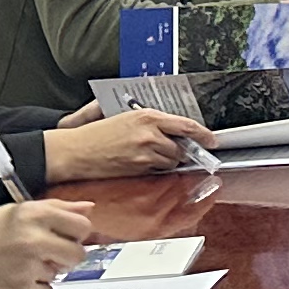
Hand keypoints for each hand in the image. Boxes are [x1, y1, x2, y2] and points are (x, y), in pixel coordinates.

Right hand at [0, 200, 89, 288]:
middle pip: (77, 253)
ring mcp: (27, 265)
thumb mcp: (9, 213)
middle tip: (44, 256)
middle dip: (65, 256)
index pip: (81, 224)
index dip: (75, 233)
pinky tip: (13, 281)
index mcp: (31, 212)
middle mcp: (33, 237)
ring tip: (15, 265)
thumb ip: (52, 210)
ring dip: (45, 273)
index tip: (66, 237)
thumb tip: (87, 209)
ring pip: (60, 275)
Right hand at [41, 106, 204, 183]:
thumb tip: (174, 130)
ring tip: (150, 157)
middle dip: (181, 152)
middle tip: (172, 151)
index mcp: (148, 116)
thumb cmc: (98, 134)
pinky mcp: (139, 168)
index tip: (211, 140)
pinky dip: (156, 170)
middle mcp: (150, 134)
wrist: (77, 151)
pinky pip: (158, 171)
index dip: (203, 134)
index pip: (186, 125)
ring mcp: (145, 153)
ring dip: (168, 162)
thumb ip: (152, 123)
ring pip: (171, 162)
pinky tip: (142, 164)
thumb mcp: (127, 118)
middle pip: (182, 147)